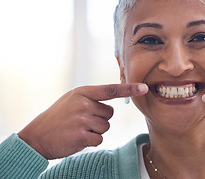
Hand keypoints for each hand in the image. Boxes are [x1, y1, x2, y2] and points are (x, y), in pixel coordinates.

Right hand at [18, 83, 147, 158]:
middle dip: (99, 119)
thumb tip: (113, 100)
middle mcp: (83, 104)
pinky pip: (99, 139)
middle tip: (81, 121)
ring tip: (77, 129)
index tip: (144, 87)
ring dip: (95, 131)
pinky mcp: (82, 136)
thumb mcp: (71, 100)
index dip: (129, 89)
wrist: (36, 137)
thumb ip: (91, 97)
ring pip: (105, 127)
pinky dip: (91, 141)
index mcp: (82, 92)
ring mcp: (82, 120)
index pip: (111, 90)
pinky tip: (76, 138)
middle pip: (109, 114)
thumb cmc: (57, 118)